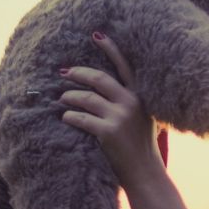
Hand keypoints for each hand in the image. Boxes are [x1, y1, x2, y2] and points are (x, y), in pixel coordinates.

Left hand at [59, 32, 165, 187]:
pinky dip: (70, 116)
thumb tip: (102, 89)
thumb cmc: (141, 147)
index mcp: (140, 97)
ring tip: (62, 99)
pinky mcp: (108, 132)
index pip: (124, 66)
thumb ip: (129, 102)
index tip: (95, 35)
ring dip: (69, 97)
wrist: (146, 173)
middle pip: (99, 78)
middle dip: (78, 73)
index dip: (110, 48)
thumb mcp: (143, 118)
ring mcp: (120, 117)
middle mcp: (131, 102)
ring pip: (86, 97)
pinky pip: (80, 118)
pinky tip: (66, 117)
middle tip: (64, 73)